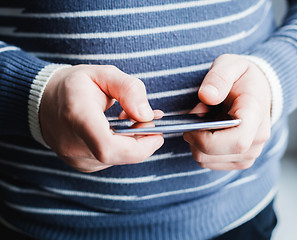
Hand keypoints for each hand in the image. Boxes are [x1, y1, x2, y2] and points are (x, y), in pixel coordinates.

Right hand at [39, 65, 163, 171]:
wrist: (43, 101)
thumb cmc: (74, 85)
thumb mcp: (103, 74)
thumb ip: (129, 89)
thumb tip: (147, 115)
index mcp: (77, 117)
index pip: (109, 147)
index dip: (141, 146)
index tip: (158, 132)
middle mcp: (73, 144)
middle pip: (119, 155)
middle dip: (143, 140)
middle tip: (147, 119)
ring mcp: (76, 158)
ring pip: (118, 158)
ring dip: (133, 142)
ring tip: (130, 119)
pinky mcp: (82, 164)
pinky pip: (111, 160)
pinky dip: (123, 146)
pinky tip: (119, 129)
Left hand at [183, 54, 270, 170]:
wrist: (258, 90)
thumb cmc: (242, 78)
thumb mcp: (230, 65)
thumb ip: (218, 77)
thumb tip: (206, 96)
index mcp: (255, 115)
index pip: (236, 141)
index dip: (206, 138)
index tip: (191, 124)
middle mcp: (257, 140)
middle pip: (214, 154)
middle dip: (194, 137)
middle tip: (196, 115)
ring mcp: (249, 153)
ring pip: (207, 160)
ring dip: (196, 142)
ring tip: (204, 121)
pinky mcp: (240, 160)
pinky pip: (209, 162)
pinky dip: (201, 149)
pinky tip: (208, 131)